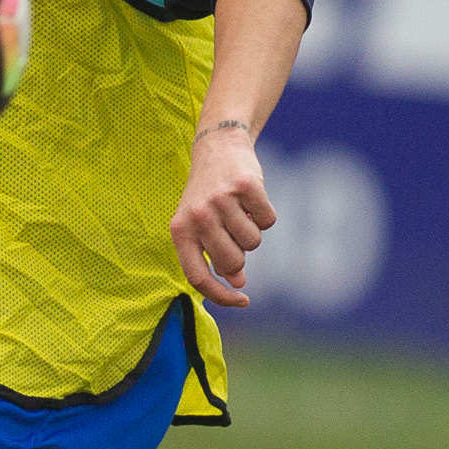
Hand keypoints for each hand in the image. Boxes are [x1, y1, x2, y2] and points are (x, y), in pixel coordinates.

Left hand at [169, 125, 276, 309]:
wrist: (218, 147)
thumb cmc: (209, 196)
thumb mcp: (202, 227)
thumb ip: (214, 257)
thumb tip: (238, 283)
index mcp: (180, 231)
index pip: (198, 277)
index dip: (221, 295)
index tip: (242, 300)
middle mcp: (197, 216)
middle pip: (232, 262)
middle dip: (241, 256)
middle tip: (234, 232)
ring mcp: (220, 200)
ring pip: (253, 242)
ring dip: (253, 232)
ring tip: (240, 212)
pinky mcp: (245, 186)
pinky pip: (268, 221)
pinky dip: (265, 214)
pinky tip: (252, 200)